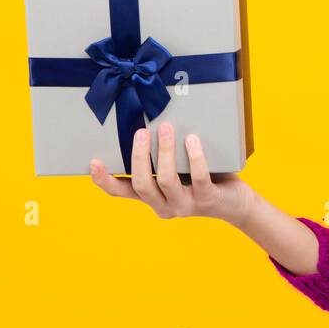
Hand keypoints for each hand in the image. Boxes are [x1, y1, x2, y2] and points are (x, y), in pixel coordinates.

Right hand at [89, 121, 257, 227]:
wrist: (236, 204)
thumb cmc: (203, 180)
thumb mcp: (178, 172)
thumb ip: (162, 158)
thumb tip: (150, 121)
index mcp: (153, 198)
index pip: (122, 193)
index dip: (106, 180)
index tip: (93, 162)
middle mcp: (164, 206)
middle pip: (142, 184)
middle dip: (139, 156)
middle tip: (141, 131)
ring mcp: (185, 205)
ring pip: (167, 180)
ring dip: (164, 152)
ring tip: (166, 127)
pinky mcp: (207, 199)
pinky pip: (198, 177)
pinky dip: (194, 157)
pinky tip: (191, 139)